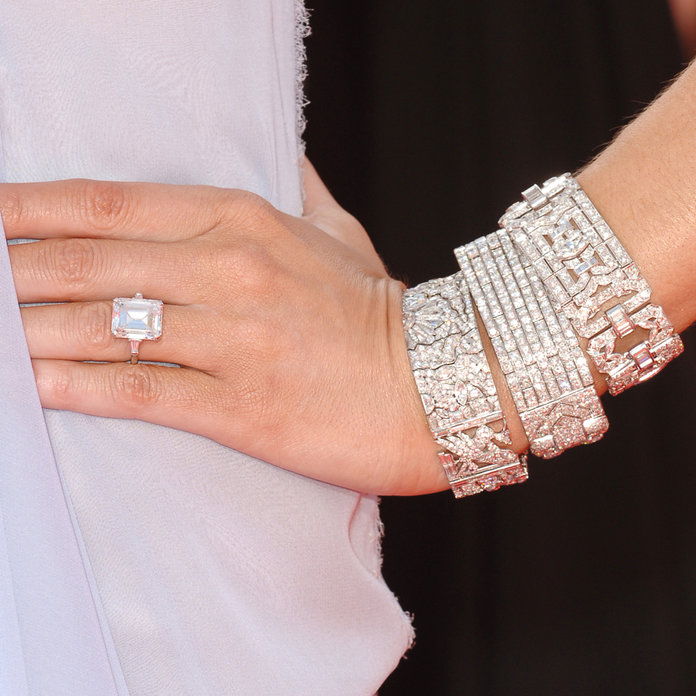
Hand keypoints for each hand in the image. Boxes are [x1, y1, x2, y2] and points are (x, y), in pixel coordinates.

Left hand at [6, 161, 445, 494]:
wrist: (438, 384)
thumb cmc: (380, 311)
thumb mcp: (339, 233)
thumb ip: (300, 189)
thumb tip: (286, 156)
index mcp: (244, 219)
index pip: (109, 205)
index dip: (30, 209)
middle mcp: (230, 270)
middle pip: (89, 264)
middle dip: (10, 271)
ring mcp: (234, 339)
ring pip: (102, 327)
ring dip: (28, 331)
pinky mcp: (242, 406)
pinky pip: (141, 390)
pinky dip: (76, 387)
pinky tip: (32, 385)